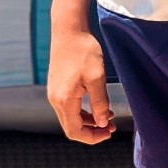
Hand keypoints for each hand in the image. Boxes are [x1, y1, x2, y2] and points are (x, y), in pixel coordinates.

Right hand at [47, 28, 114, 143]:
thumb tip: (102, 123)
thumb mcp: (97, 77)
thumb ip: (100, 102)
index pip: (74, 131)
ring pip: (71, 117)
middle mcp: (55, 99)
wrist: (69, 30)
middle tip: (112, 126)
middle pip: (71, 127)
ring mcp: (54, 93)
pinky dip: (84, 110)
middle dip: (92, 130)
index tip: (109, 133)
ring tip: (109, 117)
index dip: (92, 137)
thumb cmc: (84, 51)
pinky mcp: (57, 86)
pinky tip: (99, 105)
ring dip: (89, 120)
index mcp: (63, 100)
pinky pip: (70, 106)